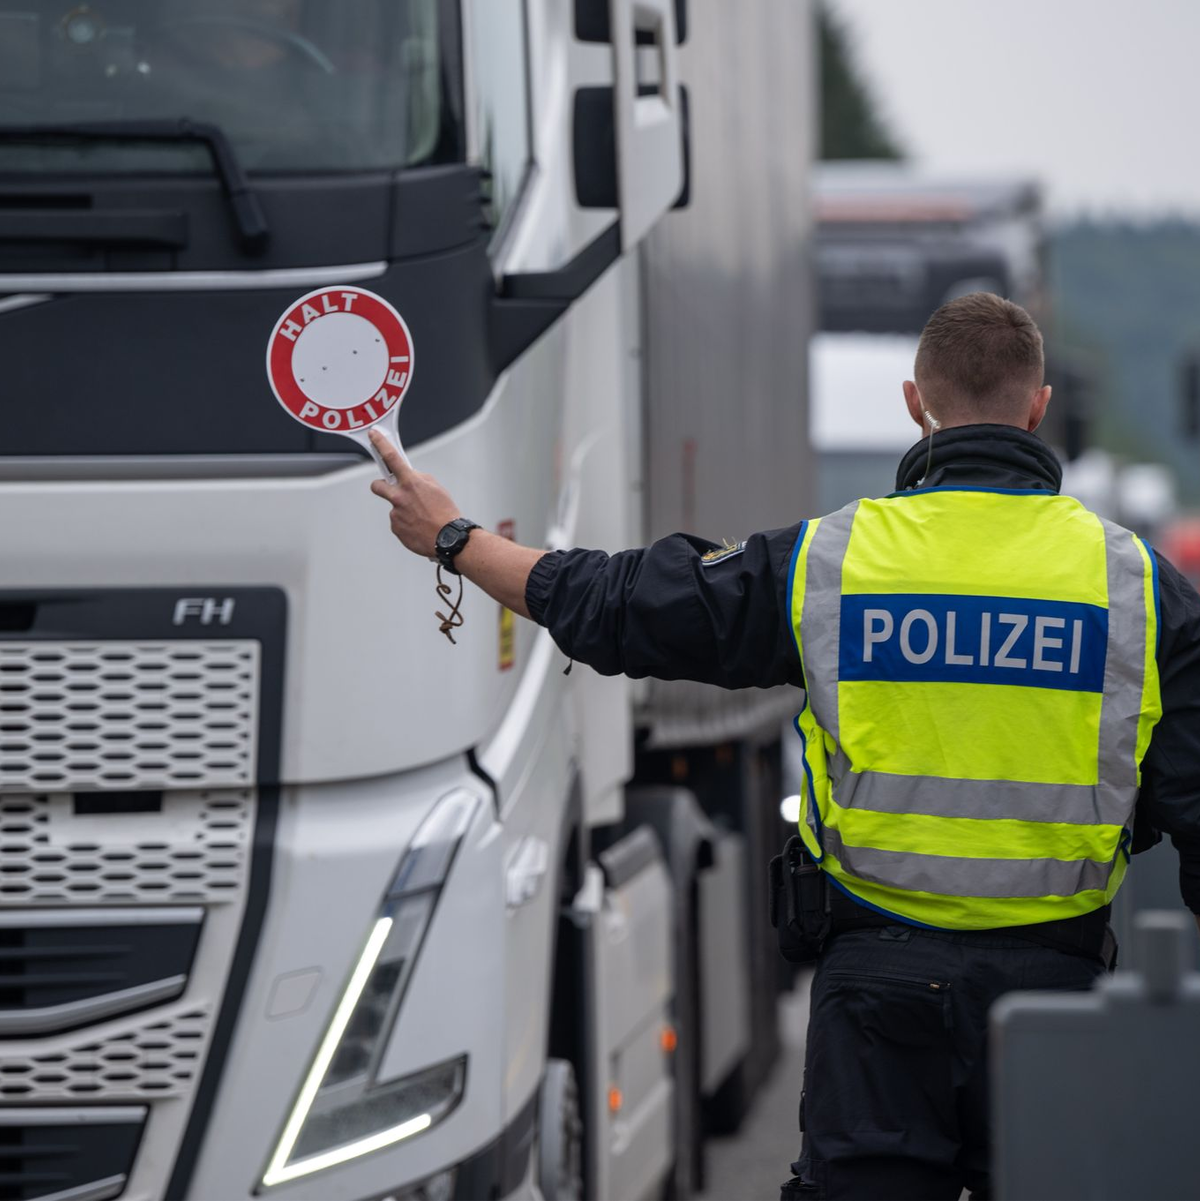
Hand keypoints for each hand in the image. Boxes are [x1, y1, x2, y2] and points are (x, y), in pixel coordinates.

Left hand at [368, 430, 461, 557]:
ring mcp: (395, 513)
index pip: (391, 457)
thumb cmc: (445, 513)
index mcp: (411, 483)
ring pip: (393, 507)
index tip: (373, 436)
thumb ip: (419, 479)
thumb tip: (410, 477)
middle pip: (377, 485)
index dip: (380, 444)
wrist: (448, 539)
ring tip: (420, 517)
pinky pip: (398, 522)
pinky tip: (418, 526)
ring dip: (403, 510)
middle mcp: (399, 497)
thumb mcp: (436, 487)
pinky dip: (406, 523)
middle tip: (392, 490)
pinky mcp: (396, 527)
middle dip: (381, 486)